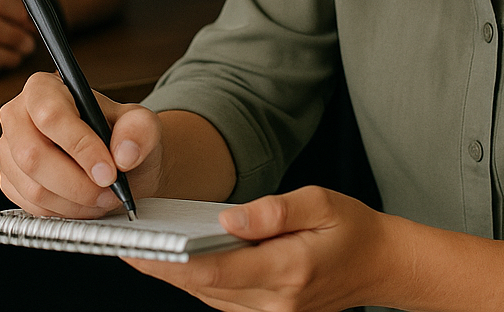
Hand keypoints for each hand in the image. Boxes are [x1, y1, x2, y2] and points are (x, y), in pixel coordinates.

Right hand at [0, 70, 163, 216]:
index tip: (108, 171)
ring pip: (34, 188)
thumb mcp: (142, 124)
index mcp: (43, 88)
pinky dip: (64, 212)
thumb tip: (124, 154)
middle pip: (33, 156)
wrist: (116, 162)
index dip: (80, 146)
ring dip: (75, 202)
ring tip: (104, 197)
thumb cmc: (121, 136)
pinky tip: (85, 203)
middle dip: (77, 183)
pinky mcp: (8, 181)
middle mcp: (17, 116)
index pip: (51, 116)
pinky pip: (31, 207)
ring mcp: (8, 150)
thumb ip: (139, 130)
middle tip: (110, 191)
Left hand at [123, 186, 391, 311]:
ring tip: (138, 247)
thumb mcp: (321, 201)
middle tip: (122, 242)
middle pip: (203, 287)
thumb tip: (227, 219)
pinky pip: (221, 300)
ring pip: (208, 296)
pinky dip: (196, 281)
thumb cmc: (352, 228)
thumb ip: (273, 211)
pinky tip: (176, 259)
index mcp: (288, 270)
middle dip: (160, 266)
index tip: (136, 246)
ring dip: (173, 275)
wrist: (382, 267)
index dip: (170, 262)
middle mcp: (275, 303)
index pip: (215, 271)